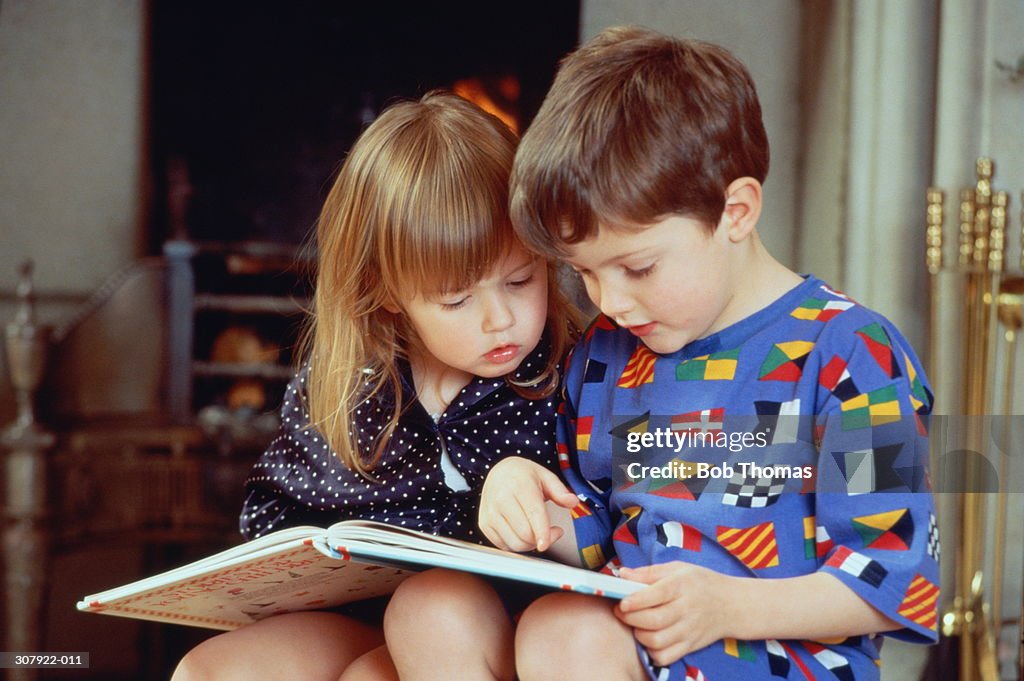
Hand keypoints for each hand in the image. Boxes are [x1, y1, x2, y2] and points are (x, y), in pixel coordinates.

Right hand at [479, 457, 578, 551]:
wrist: (498, 472)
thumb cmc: (523, 476)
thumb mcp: (545, 476)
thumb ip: (560, 491)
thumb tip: (573, 502)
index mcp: (519, 485)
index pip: (533, 514)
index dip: (542, 532)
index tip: (546, 544)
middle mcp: (500, 499)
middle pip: (525, 533)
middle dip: (542, 539)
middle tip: (552, 531)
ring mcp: (490, 513)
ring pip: (514, 543)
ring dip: (530, 544)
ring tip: (537, 532)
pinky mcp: (484, 524)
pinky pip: (503, 546)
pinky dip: (517, 545)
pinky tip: (522, 533)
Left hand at [615, 562, 736, 667]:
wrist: (733, 604)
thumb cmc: (701, 583)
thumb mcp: (678, 568)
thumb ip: (648, 572)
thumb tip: (622, 574)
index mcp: (681, 585)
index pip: (655, 594)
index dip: (634, 600)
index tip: (621, 602)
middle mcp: (686, 609)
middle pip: (653, 620)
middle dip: (630, 618)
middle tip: (622, 612)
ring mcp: (689, 630)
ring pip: (657, 641)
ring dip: (639, 635)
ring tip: (636, 625)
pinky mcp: (690, 646)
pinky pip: (666, 657)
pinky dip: (652, 652)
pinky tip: (650, 639)